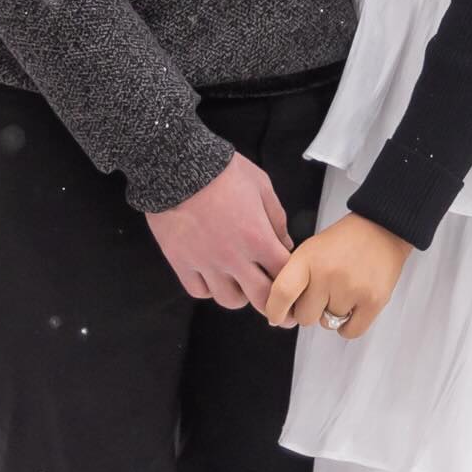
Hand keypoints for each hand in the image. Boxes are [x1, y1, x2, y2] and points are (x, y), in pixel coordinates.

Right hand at [147, 149, 290, 309]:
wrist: (176, 166)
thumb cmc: (222, 171)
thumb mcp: (261, 186)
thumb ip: (276, 218)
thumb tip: (285, 243)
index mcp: (257, 238)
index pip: (284, 273)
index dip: (294, 281)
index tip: (295, 283)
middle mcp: (233, 257)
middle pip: (260, 298)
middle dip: (274, 303)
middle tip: (277, 305)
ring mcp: (205, 263)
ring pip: (229, 300)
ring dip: (240, 295)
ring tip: (241, 283)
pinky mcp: (181, 263)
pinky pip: (199, 291)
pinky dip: (210, 289)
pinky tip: (214, 277)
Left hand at [264, 210, 410, 341]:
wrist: (382, 230)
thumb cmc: (343, 243)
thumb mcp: (310, 251)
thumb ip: (292, 279)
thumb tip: (279, 315)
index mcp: (307, 258)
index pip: (281, 293)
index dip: (275, 311)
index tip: (277, 317)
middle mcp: (328, 274)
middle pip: (304, 316)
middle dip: (310, 311)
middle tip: (322, 295)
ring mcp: (351, 288)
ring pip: (327, 324)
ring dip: (332, 314)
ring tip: (343, 291)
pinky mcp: (373, 301)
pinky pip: (350, 332)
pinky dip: (348, 326)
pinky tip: (352, 307)